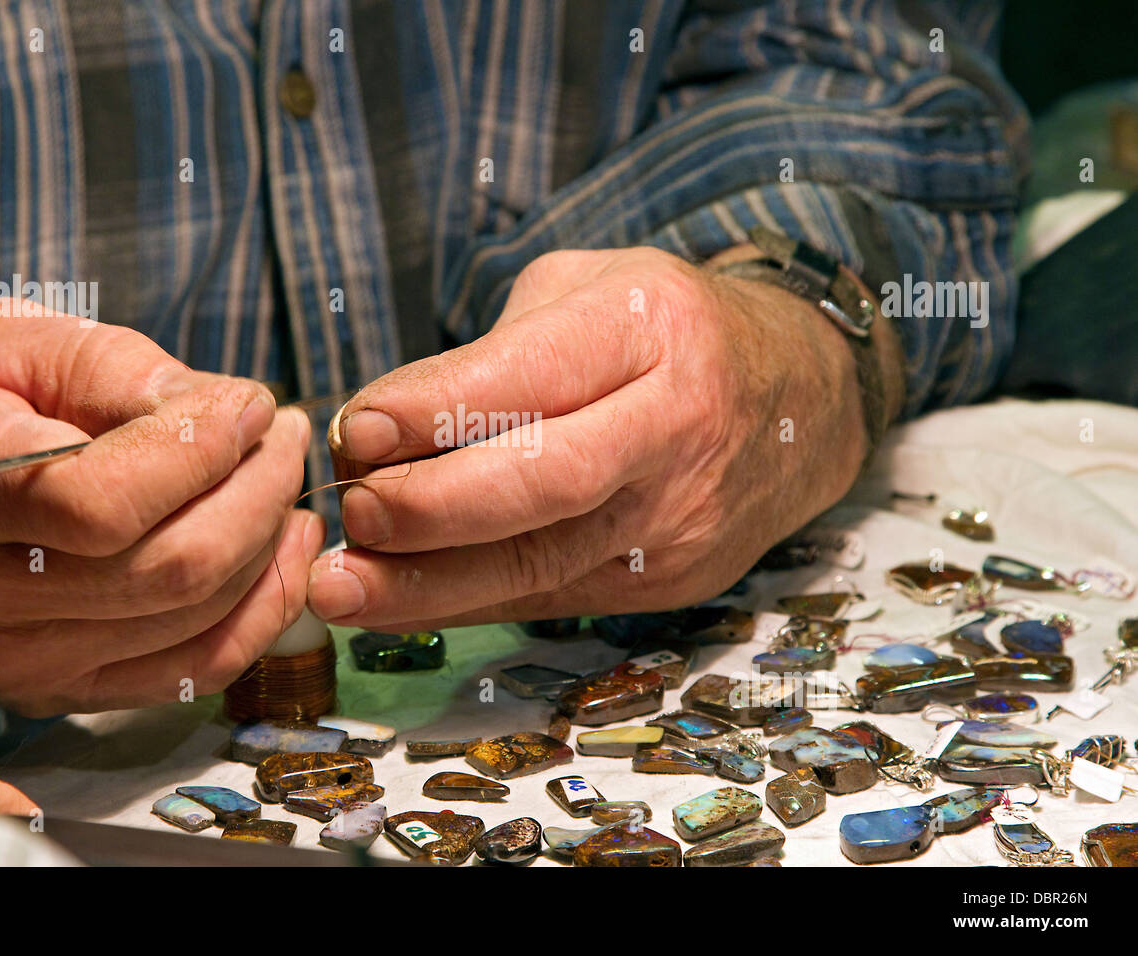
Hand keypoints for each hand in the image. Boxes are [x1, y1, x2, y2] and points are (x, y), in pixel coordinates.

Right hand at [0, 302, 324, 714]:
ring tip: (284, 478)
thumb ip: (112, 368)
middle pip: (168, 566)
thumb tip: (227, 414)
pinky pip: (196, 670)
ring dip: (271, 542)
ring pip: (196, 616)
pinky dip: (264, 609)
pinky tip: (285, 550)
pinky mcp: (61, 692)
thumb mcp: (3, 343)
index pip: (100, 499)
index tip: (252, 405)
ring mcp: (19, 661)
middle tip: (285, 435)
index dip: (201, 453)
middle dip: (259, 490)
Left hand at [307, 246, 901, 629]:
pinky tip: (400, 598)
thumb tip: (382, 433)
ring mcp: (681, 515)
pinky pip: (555, 594)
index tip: (354, 429)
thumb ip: (496, 347)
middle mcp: (678, 425)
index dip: (436, 407)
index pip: (536, 373)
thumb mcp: (591, 288)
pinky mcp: (674, 579)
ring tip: (340, 589)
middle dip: (433, 507)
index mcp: (654, 328)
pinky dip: (470, 601)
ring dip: (430, 586)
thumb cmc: (666, 330)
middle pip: (547, 481)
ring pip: (544, 563)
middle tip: (351, 512)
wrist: (802, 400)